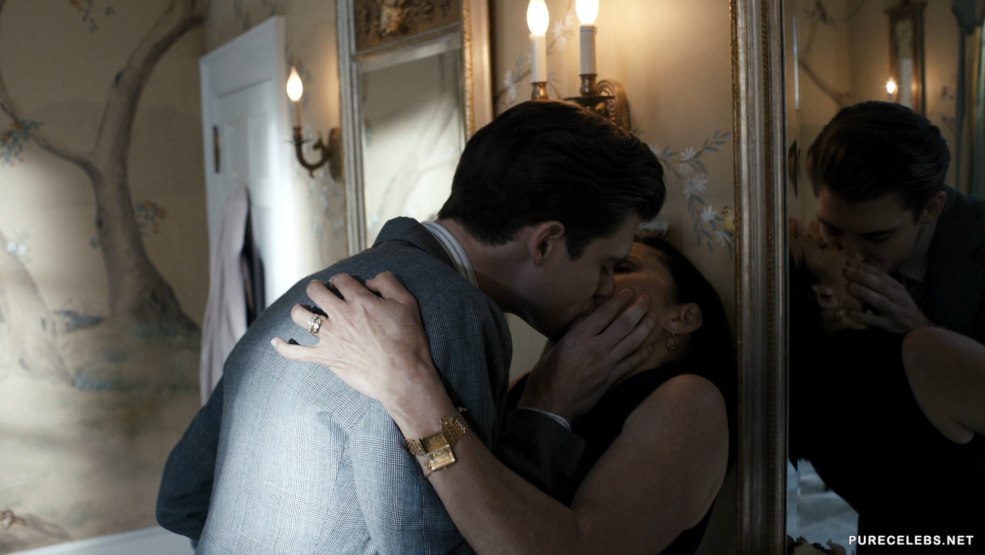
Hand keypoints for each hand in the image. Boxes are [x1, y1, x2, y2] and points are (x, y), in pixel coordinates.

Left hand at [271, 272, 439, 408]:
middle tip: (321, 293)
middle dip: (317, 288)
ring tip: (304, 310)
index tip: (346, 287)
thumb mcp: (407, 303)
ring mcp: (330, 337)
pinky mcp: (326, 357)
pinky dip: (284, 347)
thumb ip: (388, 283)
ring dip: (300, 310)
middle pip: (316, 292)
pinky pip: (296, 353)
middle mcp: (341, 316)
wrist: (402, 376)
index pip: (341, 279)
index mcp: (360, 300)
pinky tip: (276, 342)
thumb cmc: (408, 341)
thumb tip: (370, 280)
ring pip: (301, 316)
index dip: (343, 280)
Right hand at [518, 289, 656, 420]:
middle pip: (624, 325)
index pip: (604, 314)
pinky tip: (652, 346)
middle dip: (637, 310)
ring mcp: (607, 364)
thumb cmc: (545, 377)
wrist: (550, 408)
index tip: (629, 291)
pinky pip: (632, 363)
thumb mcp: (551, 349)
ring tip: (654, 317)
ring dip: (645, 328)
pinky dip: (643, 354)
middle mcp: (596, 348)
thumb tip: (577, 322)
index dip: (619, 301)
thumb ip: (567, 334)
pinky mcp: (611, 379)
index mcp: (578, 337)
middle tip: (647, 299)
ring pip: (632, 342)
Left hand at [844, 261, 932, 332]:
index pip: (880, 274)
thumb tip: (858, 270)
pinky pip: (874, 320)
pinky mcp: (888, 324)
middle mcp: (896, 297)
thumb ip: (879, 282)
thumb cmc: (900, 304)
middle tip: (847, 271)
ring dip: (864, 293)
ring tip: (849, 287)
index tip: (850, 262)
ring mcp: (893, 311)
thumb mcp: (894, 291)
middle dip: (863, 277)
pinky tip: (850, 313)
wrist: (916, 325)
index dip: (865, 267)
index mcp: (896, 286)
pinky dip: (861, 316)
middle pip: (880, 285)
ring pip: (879, 301)